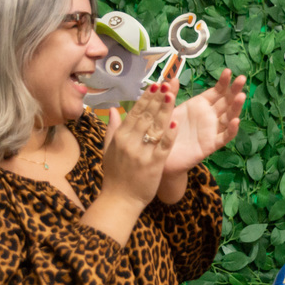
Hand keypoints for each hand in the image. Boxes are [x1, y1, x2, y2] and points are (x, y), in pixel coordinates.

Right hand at [100, 82, 178, 208]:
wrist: (119, 201)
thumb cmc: (115, 176)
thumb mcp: (108, 150)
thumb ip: (112, 129)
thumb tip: (114, 109)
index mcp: (120, 137)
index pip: (135, 112)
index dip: (146, 98)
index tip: (155, 85)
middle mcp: (130, 142)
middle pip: (146, 116)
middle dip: (157, 99)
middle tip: (167, 83)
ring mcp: (141, 153)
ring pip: (155, 128)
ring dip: (164, 110)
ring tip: (172, 95)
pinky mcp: (153, 165)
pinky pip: (163, 147)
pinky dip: (169, 135)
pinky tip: (176, 123)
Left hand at [164, 69, 245, 175]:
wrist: (160, 156)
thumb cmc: (164, 132)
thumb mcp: (166, 111)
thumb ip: (169, 95)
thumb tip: (171, 79)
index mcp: (200, 105)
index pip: (216, 91)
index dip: (223, 82)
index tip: (228, 71)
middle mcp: (209, 116)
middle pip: (226, 102)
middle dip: (234, 90)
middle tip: (242, 79)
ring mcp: (212, 130)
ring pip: (228, 117)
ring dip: (236, 107)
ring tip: (241, 96)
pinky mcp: (210, 145)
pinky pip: (224, 137)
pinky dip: (231, 130)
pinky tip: (235, 121)